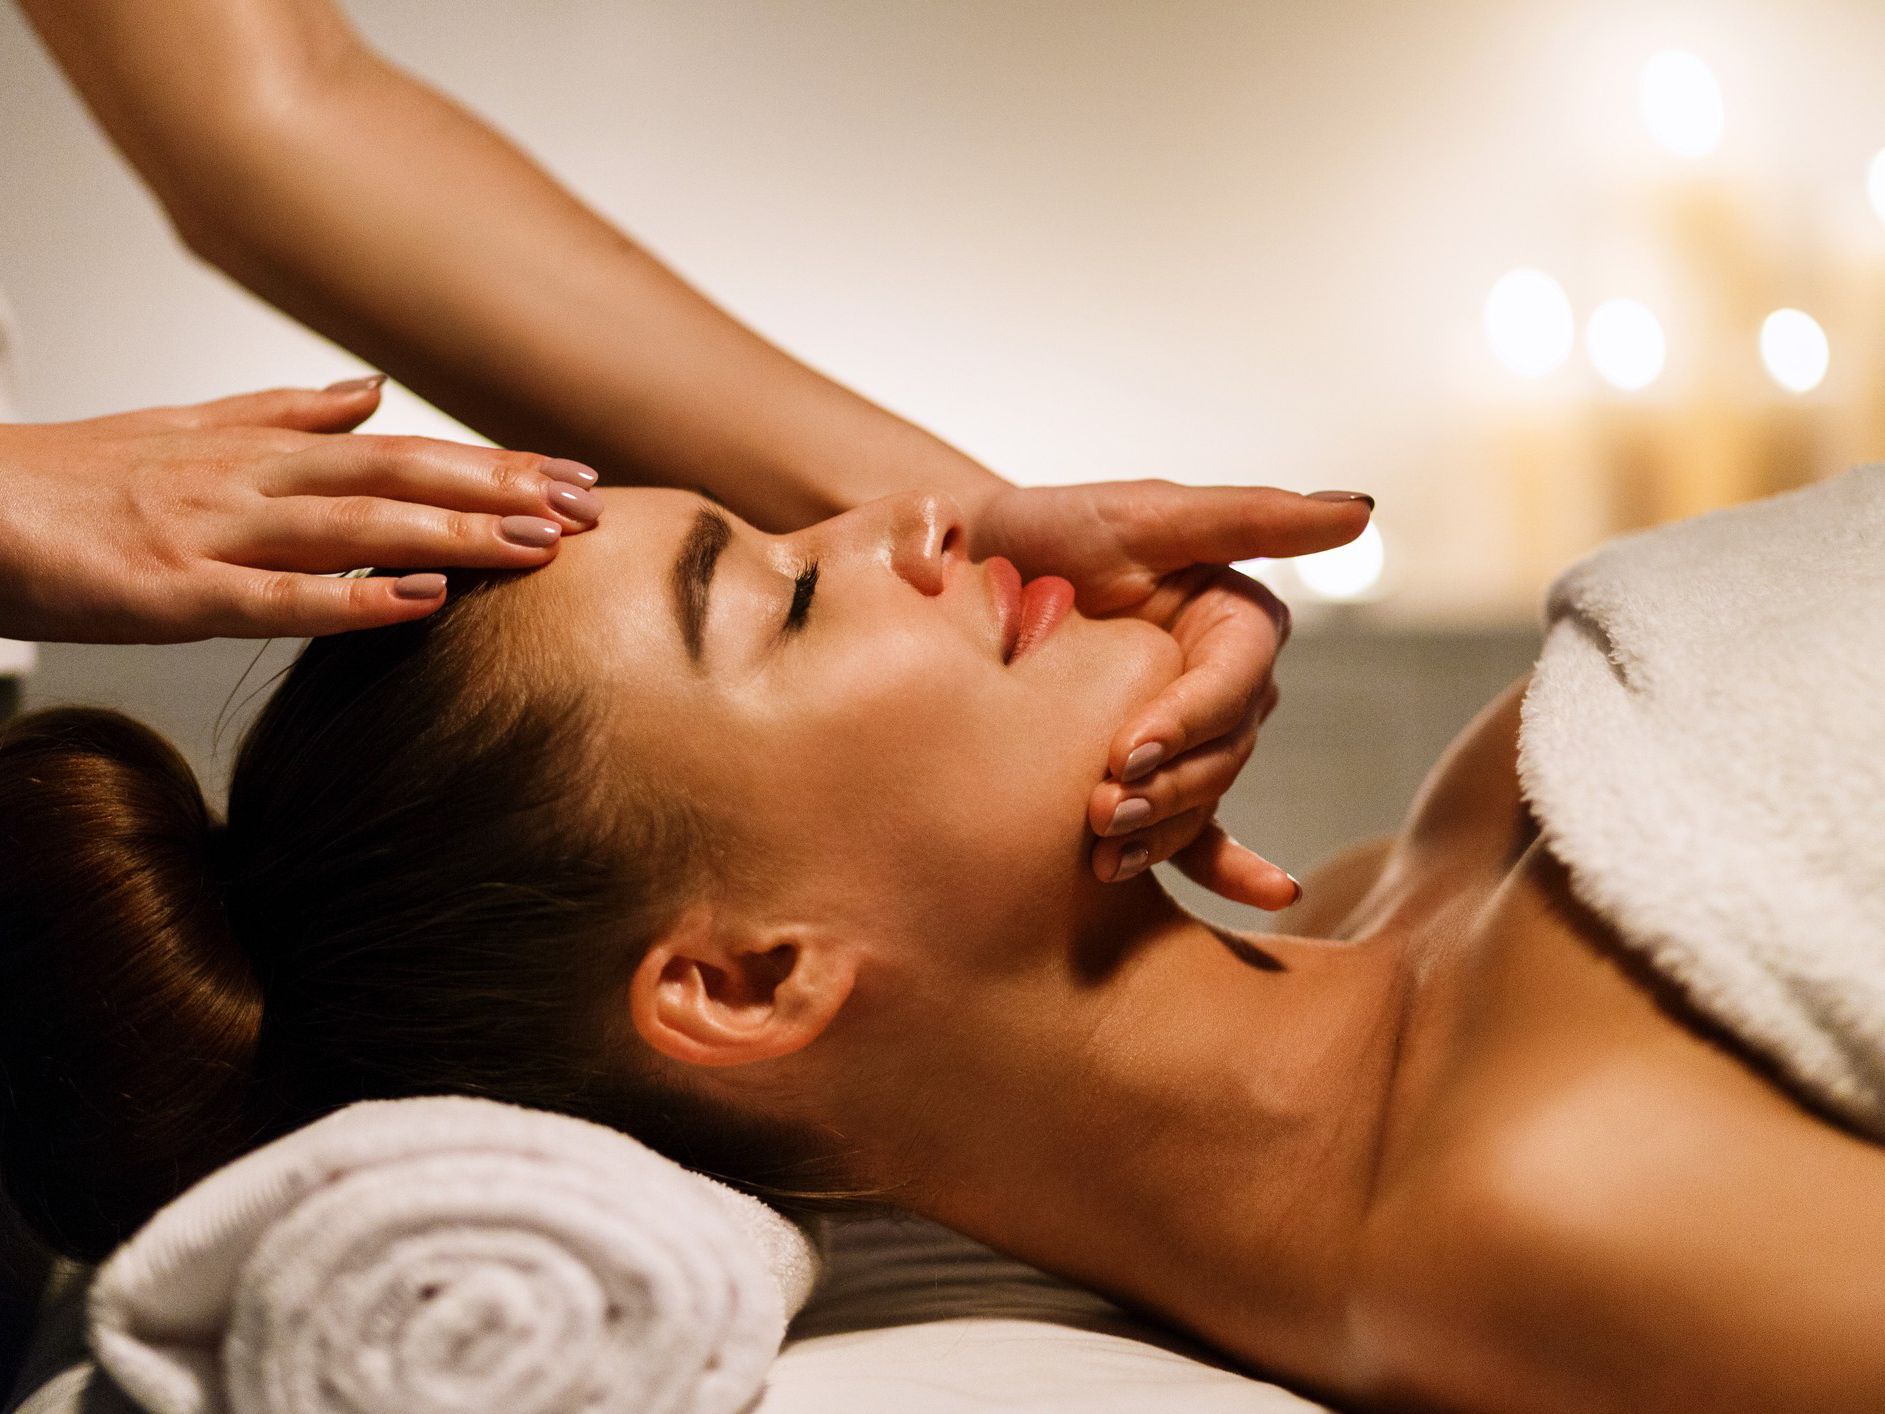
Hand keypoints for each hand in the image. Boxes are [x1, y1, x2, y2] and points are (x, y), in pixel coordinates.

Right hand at [0, 380, 603, 642]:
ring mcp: (212, 535)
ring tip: (535, 546)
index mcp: (257, 451)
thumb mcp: (184, 432)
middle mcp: (248, 482)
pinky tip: (419, 603)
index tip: (570, 473)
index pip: (399, 451)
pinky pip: (275, 599)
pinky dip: (351, 601)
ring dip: (451, 535)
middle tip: (587, 507)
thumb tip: (367, 393)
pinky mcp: (171, 594)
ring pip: (352, 529)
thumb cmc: (68, 481)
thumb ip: (281, 415)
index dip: (490, 462)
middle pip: (395, 478)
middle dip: (498, 491)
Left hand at [966, 480, 1373, 907]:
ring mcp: (1193, 741)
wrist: (978, 579)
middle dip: (1166, 787)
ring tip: (1106, 855)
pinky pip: (1201, 835)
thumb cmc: (1058, 530)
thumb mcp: (1149, 513)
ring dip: (1163, 832)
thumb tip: (1361, 512)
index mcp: (1237, 625)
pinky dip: (1228, 869)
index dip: (1190, 720)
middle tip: (1101, 809)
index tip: (1130, 749)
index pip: (1233, 684)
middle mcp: (1227, 687)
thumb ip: (1254, 517)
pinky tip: (1270, 896)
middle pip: (1222, 753)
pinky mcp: (1156, 779)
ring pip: (1202, 799)